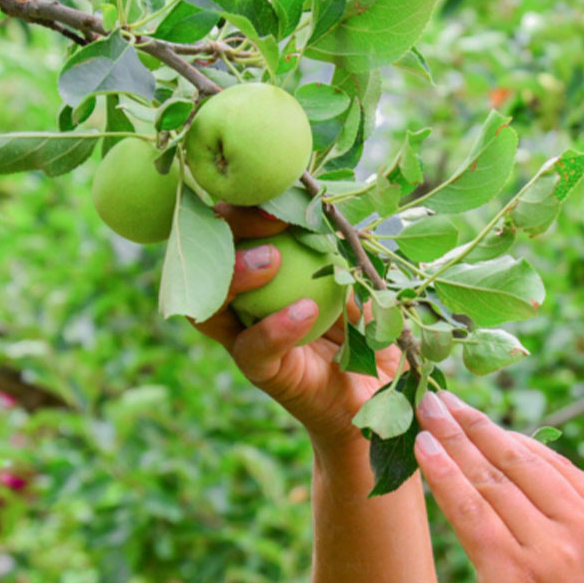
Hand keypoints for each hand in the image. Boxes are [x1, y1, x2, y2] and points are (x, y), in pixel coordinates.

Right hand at [191, 203, 400, 444]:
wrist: (378, 391)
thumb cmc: (369, 327)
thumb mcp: (363, 280)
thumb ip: (345, 250)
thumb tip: (336, 206)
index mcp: (261, 270)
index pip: (235, 225)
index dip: (247, 203)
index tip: (281, 191)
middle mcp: (242, 301)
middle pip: (205, 256)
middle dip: (227, 227)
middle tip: (269, 218)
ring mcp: (245, 336)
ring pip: (208, 305)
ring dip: (234, 275)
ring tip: (273, 260)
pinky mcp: (261, 372)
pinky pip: (253, 348)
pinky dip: (275, 328)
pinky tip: (304, 311)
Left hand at [412, 391, 583, 582]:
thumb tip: (545, 517)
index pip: (559, 468)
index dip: (512, 437)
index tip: (481, 417)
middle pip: (523, 462)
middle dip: (477, 424)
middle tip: (442, 394)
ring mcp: (555, 554)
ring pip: (493, 481)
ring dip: (453, 439)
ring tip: (424, 410)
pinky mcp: (517, 580)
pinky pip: (472, 513)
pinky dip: (444, 476)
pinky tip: (422, 451)